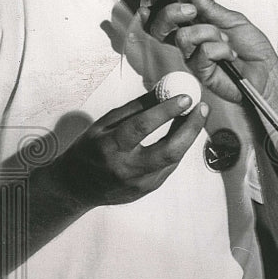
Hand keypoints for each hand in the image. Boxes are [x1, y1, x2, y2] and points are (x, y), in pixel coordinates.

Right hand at [50, 91, 207, 207]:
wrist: (75, 188)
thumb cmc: (89, 149)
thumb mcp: (104, 124)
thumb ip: (135, 108)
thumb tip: (164, 88)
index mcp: (109, 147)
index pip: (141, 127)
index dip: (166, 111)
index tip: (185, 97)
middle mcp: (125, 169)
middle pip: (168, 150)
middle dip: (191, 128)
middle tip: (202, 108)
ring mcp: (139, 184)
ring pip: (173, 159)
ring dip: (188, 136)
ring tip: (196, 116)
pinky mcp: (147, 190)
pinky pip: (169, 166)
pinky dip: (178, 148)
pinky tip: (182, 134)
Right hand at [143, 0, 277, 104]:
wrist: (266, 70)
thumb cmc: (251, 48)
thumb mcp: (232, 19)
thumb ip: (209, 6)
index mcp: (195, 28)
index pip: (167, 17)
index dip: (165, 5)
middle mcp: (190, 43)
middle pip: (159, 28)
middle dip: (172, 13)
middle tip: (193, 11)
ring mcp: (193, 58)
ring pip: (183, 37)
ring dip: (210, 33)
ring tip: (226, 41)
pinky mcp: (201, 72)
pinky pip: (203, 52)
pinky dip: (221, 49)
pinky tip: (230, 55)